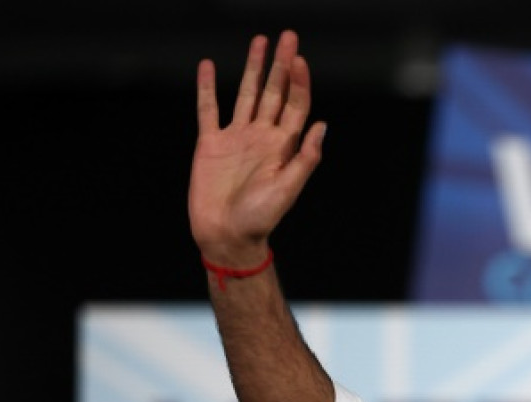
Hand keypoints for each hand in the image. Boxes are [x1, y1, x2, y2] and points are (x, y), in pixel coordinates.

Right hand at [189, 31, 325, 265]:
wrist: (226, 235)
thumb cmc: (260, 218)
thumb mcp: (288, 189)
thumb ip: (305, 157)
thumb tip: (322, 125)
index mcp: (283, 147)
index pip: (295, 106)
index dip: (299, 82)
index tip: (300, 59)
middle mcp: (261, 137)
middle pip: (274, 92)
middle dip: (282, 65)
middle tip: (288, 37)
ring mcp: (236, 138)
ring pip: (246, 94)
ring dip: (254, 68)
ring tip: (260, 42)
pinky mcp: (210, 144)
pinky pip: (208, 109)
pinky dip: (208, 88)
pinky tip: (209, 67)